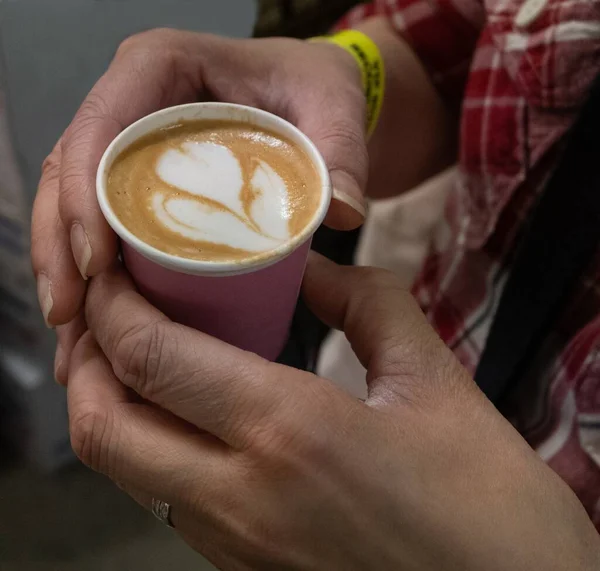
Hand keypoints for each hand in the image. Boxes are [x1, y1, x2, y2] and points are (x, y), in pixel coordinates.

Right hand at [31, 29, 366, 377]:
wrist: (309, 94)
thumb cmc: (315, 88)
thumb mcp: (334, 107)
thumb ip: (341, 153)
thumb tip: (341, 213)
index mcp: (162, 66)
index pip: (103, 125)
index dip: (85, 195)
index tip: (95, 262)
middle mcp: (133, 99)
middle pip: (73, 168)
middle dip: (59, 241)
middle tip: (68, 310)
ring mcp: (132, 137)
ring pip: (76, 196)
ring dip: (63, 259)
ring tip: (71, 322)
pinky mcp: (142, 172)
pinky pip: (102, 213)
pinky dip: (90, 261)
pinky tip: (92, 310)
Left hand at [67, 253, 599, 569]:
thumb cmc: (491, 507)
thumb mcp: (435, 384)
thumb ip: (368, 306)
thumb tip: (315, 269)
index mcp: (289, 433)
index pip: (152, 359)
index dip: (113, 306)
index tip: (114, 270)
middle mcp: (241, 497)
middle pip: (102, 425)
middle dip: (82, 359)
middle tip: (105, 312)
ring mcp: (234, 544)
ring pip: (125, 467)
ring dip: (109, 403)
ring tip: (131, 354)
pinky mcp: (244, 568)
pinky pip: (165, 498)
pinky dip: (148, 443)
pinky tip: (185, 411)